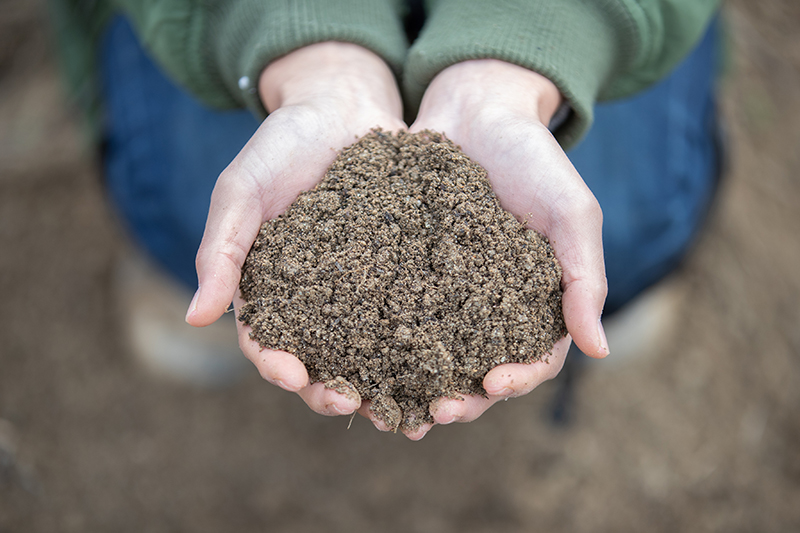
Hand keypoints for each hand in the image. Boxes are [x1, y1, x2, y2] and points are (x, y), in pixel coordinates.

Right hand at [185, 42, 405, 419]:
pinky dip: (426, 343)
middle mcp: (317, 300)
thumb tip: (194, 318)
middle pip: (321, 361)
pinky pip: (415, 313)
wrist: (341, 106)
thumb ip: (222, 251)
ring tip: (402, 410)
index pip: (266, 341)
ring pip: (371, 351)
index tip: (290, 375)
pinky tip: (445, 363)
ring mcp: (363, 289)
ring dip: (383, 384)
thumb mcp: (242, 190)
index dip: (276, 364)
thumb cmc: (280, 145)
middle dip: (331, 389)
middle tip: (350, 404)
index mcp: (270, 289)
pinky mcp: (403, 272)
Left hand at [403, 59, 608, 438]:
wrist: (477, 110)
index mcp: (537, 302)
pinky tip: (357, 363)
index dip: (517, 380)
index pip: (535, 358)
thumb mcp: (570, 213)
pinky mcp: (406, 273)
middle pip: (479, 373)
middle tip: (436, 415)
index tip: (493, 385)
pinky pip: (392, 316)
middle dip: (461, 400)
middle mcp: (490, 309)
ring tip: (391, 411)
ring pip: (432, 357)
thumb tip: (598, 352)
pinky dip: (379, 345)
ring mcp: (446, 294)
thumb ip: (584, 279)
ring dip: (415, 389)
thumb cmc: (534, 158)